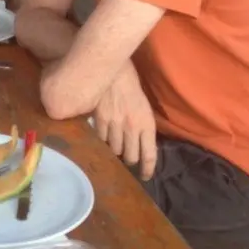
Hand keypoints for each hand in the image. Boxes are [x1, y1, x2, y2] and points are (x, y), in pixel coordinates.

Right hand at [91, 63, 157, 180]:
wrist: (115, 73)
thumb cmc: (133, 89)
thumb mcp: (145, 109)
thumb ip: (144, 128)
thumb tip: (141, 146)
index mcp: (147, 125)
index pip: (149, 155)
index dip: (148, 169)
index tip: (145, 176)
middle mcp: (132, 128)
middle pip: (130, 157)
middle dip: (130, 160)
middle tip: (127, 158)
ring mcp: (115, 125)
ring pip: (115, 150)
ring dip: (115, 151)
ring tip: (114, 146)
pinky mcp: (99, 120)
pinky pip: (100, 140)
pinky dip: (102, 142)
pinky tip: (102, 138)